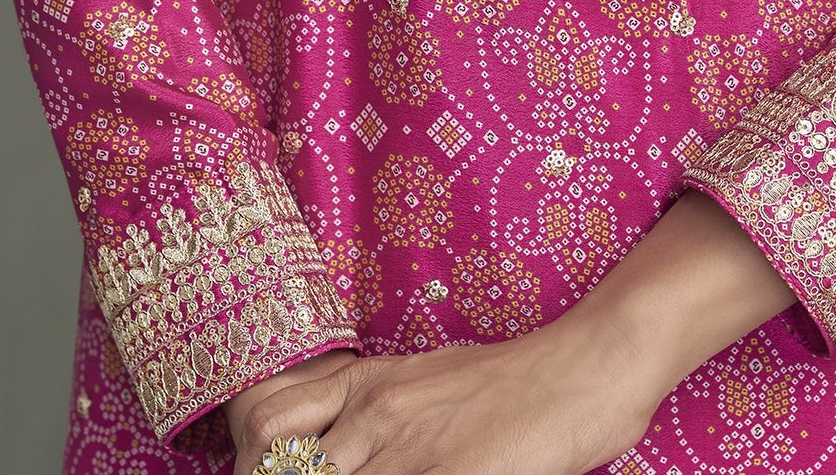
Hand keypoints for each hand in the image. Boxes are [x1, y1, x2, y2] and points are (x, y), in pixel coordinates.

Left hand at [241, 322, 657, 474]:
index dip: (253, 462)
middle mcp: (373, 412)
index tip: (262, 471)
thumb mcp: (425, 385)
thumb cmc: (508, 386)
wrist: (581, 371)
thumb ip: (371, 418)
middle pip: (284, 466)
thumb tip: (325, 455)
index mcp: (364, 384)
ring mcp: (408, 449)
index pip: (264, 424)